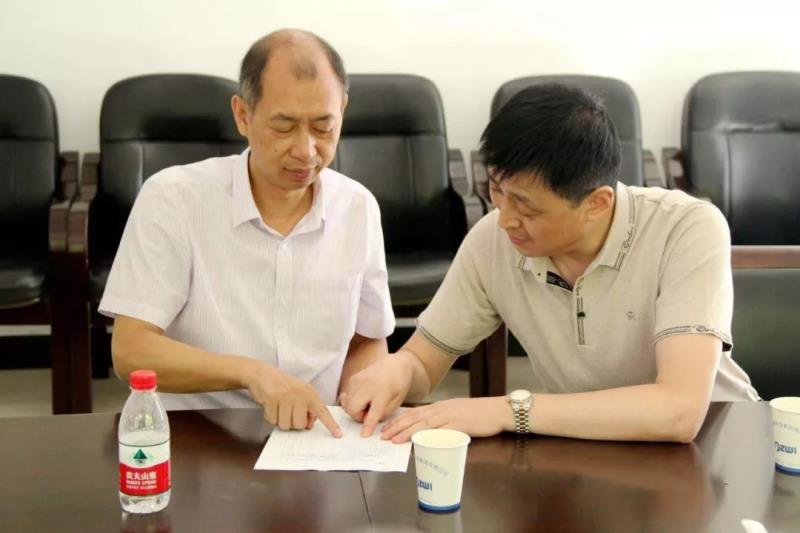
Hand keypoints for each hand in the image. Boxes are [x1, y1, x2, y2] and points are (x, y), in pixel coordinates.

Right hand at [246, 363, 341, 437]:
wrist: (263, 374)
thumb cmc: (283, 386)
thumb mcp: (300, 394)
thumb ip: (308, 409)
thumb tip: (308, 425)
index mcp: (310, 393)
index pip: (322, 411)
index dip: (330, 424)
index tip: (338, 435)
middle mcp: (300, 394)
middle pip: (300, 425)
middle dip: (292, 423)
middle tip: (288, 412)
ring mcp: (286, 396)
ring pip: (285, 425)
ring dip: (280, 421)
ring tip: (278, 408)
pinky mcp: (272, 399)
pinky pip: (272, 420)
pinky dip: (270, 417)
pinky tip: (270, 406)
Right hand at [339, 354, 413, 436]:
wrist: (395, 364)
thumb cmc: (399, 384)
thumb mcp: (397, 401)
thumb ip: (384, 413)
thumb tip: (369, 422)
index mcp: (383, 391)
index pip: (373, 412)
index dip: (368, 425)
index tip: (364, 435)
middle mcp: (368, 385)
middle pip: (353, 408)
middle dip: (358, 416)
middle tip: (369, 412)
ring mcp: (358, 380)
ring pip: (347, 403)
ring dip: (355, 408)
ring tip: (368, 403)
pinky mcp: (353, 378)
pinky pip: (347, 396)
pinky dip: (353, 400)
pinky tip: (363, 397)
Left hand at [380, 397, 509, 442]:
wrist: (498, 410)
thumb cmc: (479, 413)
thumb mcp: (456, 412)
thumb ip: (442, 419)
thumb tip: (427, 429)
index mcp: (440, 406)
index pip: (414, 412)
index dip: (399, 420)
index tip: (386, 428)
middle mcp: (442, 410)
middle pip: (415, 417)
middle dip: (397, 427)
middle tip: (383, 436)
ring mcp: (450, 417)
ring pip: (424, 424)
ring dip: (407, 432)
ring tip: (394, 440)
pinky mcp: (460, 425)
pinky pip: (441, 431)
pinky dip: (428, 436)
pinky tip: (419, 442)